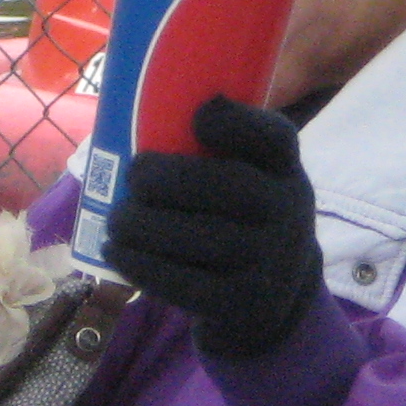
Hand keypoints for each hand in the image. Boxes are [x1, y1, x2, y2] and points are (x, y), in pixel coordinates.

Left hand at [106, 96, 323, 358]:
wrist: (272, 299)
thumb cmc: (240, 218)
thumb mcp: (252, 178)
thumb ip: (220, 147)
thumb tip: (140, 101)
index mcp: (285, 170)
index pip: (275, 138)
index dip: (238, 123)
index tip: (198, 116)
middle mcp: (289, 213)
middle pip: (226, 187)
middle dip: (166, 178)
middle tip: (131, 177)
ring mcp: (271, 263)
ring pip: (198, 237)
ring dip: (142, 225)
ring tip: (116, 219)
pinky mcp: (244, 304)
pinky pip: (185, 283)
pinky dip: (142, 266)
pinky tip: (116, 252)